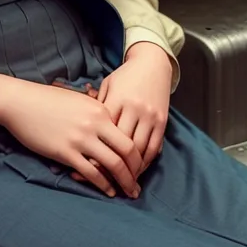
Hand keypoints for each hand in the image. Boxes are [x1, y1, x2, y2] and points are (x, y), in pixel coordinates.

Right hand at [1, 79, 142, 198]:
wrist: (21, 102)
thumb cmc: (48, 101)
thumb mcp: (79, 101)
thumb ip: (96, 113)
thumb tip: (109, 128)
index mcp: (100, 109)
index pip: (128, 133)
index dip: (137, 152)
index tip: (141, 164)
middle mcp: (95, 123)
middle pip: (127, 150)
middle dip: (136, 170)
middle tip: (139, 184)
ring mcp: (81, 138)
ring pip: (113, 164)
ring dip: (124, 181)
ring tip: (129, 191)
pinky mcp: (66, 152)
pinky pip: (91, 173)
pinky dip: (104, 185)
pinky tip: (109, 191)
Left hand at [97, 42, 172, 173]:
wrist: (152, 63)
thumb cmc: (124, 77)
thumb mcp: (107, 86)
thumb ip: (97, 107)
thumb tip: (84, 132)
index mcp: (116, 100)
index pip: (104, 133)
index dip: (97, 152)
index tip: (88, 169)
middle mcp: (133, 109)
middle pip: (122, 145)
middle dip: (114, 167)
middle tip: (106, 182)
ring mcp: (149, 115)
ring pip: (139, 150)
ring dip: (131, 169)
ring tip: (123, 182)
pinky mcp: (162, 120)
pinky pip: (154, 147)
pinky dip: (146, 162)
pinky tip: (138, 170)